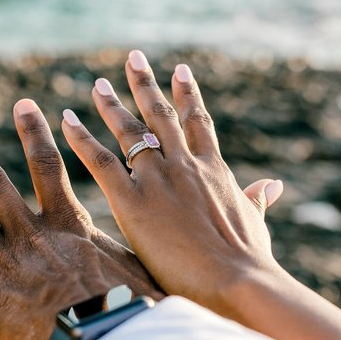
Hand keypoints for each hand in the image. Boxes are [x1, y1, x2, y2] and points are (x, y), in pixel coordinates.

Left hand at [59, 50, 282, 319]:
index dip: (188, 95)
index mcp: (214, 170)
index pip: (198, 123)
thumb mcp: (256, 224)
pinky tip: (67, 120)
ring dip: (112, 105)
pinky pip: (101, 162)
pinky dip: (82, 139)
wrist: (236, 281)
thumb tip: (273, 185)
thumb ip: (256, 200)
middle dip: (146, 85)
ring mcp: (158, 180)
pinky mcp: (132, 202)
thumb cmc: (249, 262)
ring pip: (130, 131)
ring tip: (98, 85)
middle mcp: (185, 165)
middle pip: (161, 115)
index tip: (180, 70)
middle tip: (134, 58)